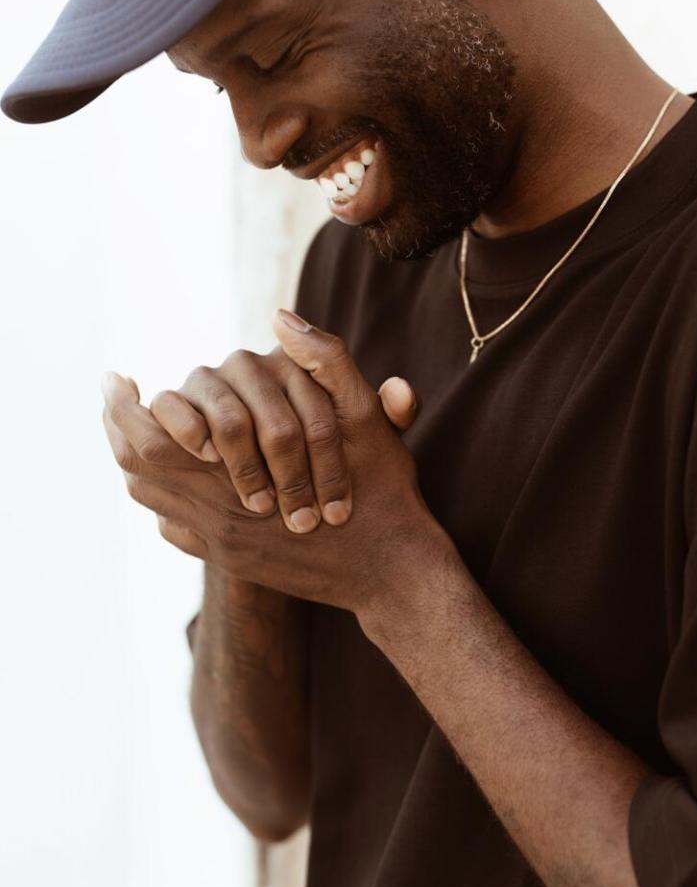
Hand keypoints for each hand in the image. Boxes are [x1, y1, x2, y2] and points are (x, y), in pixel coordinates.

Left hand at [100, 312, 445, 614]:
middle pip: (139, 467)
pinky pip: (171, 524)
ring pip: (152, 495)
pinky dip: (158, 493)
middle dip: (118, 425)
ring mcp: (222, 541)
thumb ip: (325, 362)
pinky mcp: (231, 557)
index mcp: (243, 477)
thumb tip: (281, 317)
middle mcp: (220, 516)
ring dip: (133, 457)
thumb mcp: (365, 419)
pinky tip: (165, 470)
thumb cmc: (383, 490)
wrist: (392, 569)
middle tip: (112, 392)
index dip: (127, 407)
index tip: (117, 376)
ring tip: (126, 425)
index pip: (154, 438)